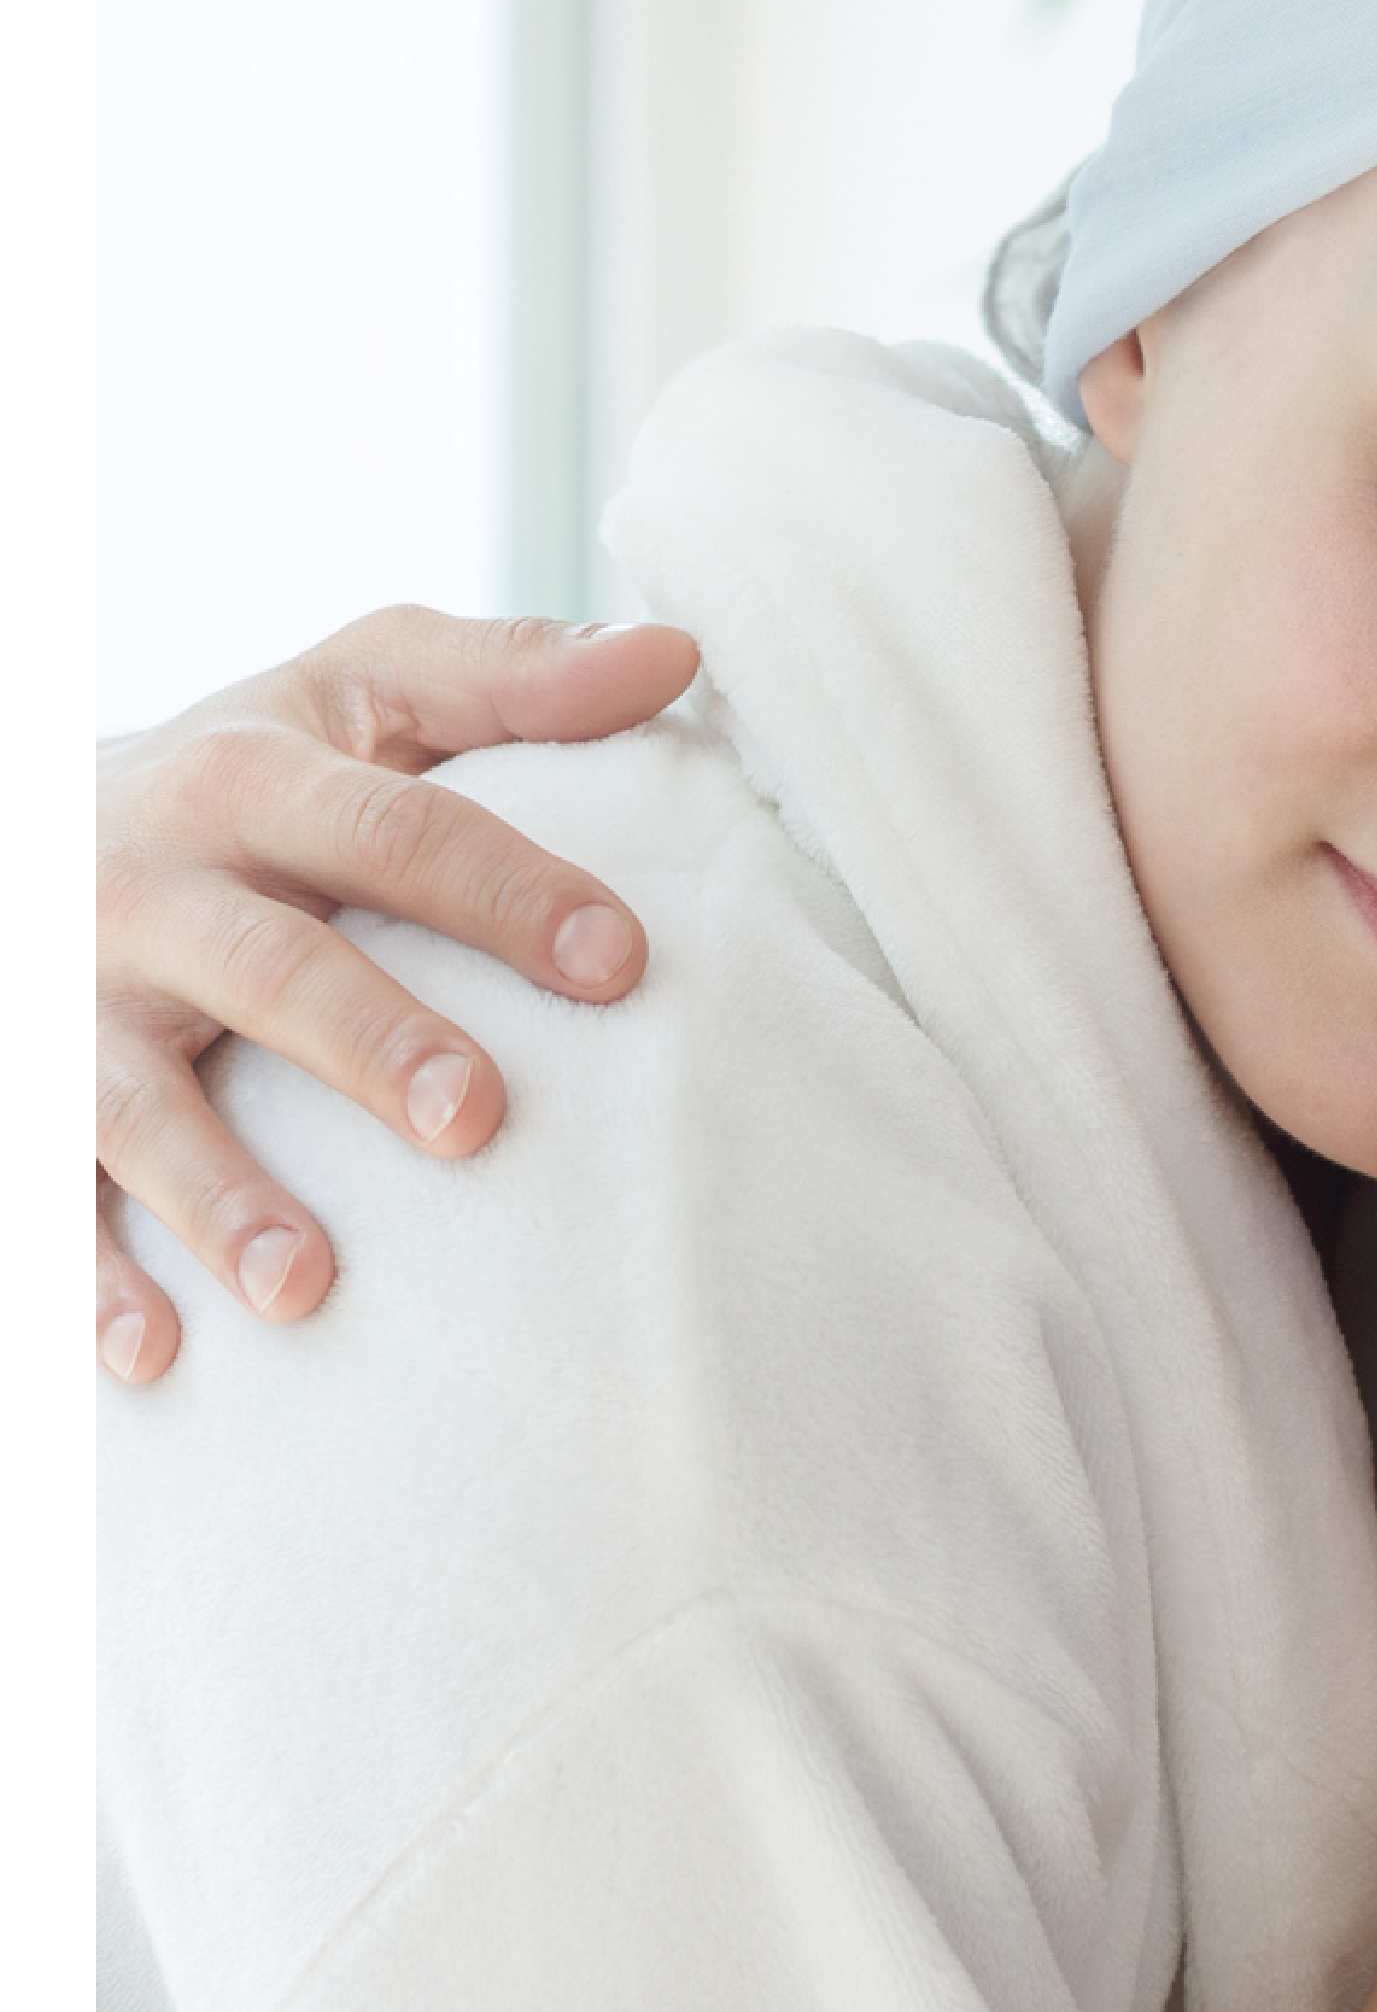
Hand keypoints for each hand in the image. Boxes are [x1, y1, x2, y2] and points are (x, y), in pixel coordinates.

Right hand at [96, 606, 699, 1383]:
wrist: (57, 814)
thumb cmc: (261, 772)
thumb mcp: (360, 692)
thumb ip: (509, 679)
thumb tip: (679, 652)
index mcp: (253, 777)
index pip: (397, 830)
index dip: (507, 890)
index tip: (619, 962)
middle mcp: (157, 885)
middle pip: (273, 969)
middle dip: (371, 1042)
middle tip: (477, 1119)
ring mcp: (86, 998)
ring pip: (139, 1100)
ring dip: (218, 1195)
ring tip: (303, 1286)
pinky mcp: (46, 1094)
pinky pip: (59, 1192)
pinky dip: (95, 1277)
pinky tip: (155, 1358)